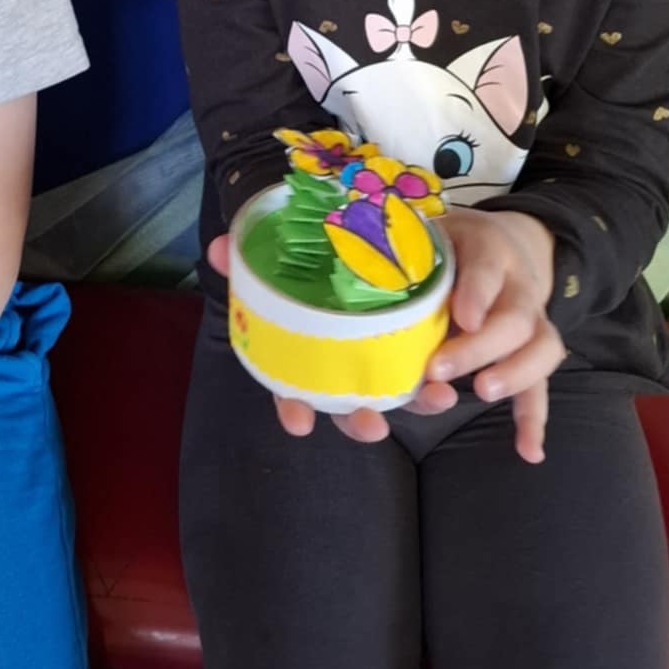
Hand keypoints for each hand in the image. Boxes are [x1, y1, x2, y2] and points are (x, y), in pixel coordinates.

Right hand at [209, 233, 458, 446]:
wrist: (358, 242)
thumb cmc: (307, 264)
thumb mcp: (277, 256)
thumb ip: (249, 257)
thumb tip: (216, 246)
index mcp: (304, 351)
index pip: (290, 387)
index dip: (291, 406)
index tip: (298, 424)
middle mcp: (340, 364)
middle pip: (346, 404)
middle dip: (359, 420)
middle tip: (374, 426)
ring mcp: (377, 359)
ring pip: (394, 393)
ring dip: (416, 403)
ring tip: (437, 400)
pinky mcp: (411, 346)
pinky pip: (423, 371)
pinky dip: (436, 381)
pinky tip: (452, 381)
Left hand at [425, 208, 564, 463]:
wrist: (503, 245)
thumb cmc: (451, 243)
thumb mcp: (433, 229)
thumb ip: (406, 245)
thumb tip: (355, 255)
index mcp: (488, 248)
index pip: (486, 268)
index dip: (477, 292)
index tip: (462, 317)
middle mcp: (519, 286)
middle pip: (514, 319)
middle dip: (479, 347)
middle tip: (439, 369)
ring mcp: (533, 322)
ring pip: (539, 350)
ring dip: (513, 375)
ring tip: (480, 392)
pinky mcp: (533, 353)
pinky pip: (541, 387)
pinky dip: (534, 419)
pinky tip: (528, 451)